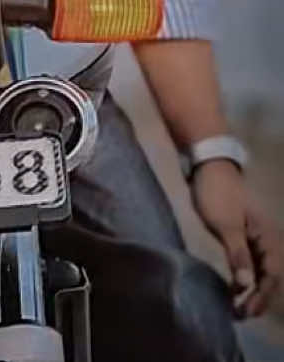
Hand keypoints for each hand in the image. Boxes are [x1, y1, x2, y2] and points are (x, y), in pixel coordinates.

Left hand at [191, 160, 281, 317]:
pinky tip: (233, 289)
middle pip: (269, 277)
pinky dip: (244, 279)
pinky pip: (249, 264)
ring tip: (237, 308)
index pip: (272, 275)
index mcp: (267, 237)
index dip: (261, 296)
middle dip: (258, 298)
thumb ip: (237, 255)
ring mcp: (254, 239)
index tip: (246, 311)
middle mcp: (266, 240)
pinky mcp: (242, 237)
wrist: (208, 165)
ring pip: (260, 272)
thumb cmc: (218, 192)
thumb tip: (246, 285)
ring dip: (252, 291)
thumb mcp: (226, 224)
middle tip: (240, 315)